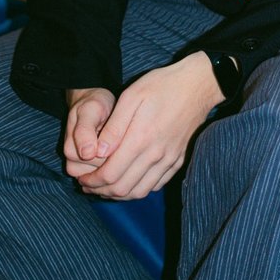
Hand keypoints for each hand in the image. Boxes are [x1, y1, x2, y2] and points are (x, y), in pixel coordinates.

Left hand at [68, 52, 222, 200]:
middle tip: (88, 186)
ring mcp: (169, 159)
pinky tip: (129, 181)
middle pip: (124, 188)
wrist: (197, 85)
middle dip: (101, 191)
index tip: (82, 179)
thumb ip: (114, 127)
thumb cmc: (161, 85)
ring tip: (104, 188)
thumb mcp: (131, 97)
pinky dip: (139, 189)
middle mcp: (156, 155)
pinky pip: (156, 184)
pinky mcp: (178, 160)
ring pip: (141, 191)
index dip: (93, 181)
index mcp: (141, 139)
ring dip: (119, 195)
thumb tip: (98, 152)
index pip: (111, 174)